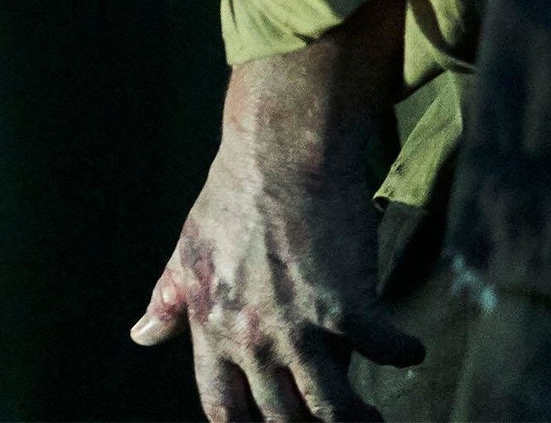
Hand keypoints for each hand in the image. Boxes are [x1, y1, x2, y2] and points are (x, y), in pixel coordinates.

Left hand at [134, 0, 423, 420]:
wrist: (279, 154)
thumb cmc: (232, 199)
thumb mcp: (187, 252)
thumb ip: (169, 300)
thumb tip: (143, 336)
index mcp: (211, 326)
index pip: (222, 409)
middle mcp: (251, 336)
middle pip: (282, 419)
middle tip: (336, 422)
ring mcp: (299, 326)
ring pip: (333, 408)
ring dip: (358, 419)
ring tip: (373, 417)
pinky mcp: (346, 306)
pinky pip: (383, 354)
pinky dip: (402, 355)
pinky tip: (407, 348)